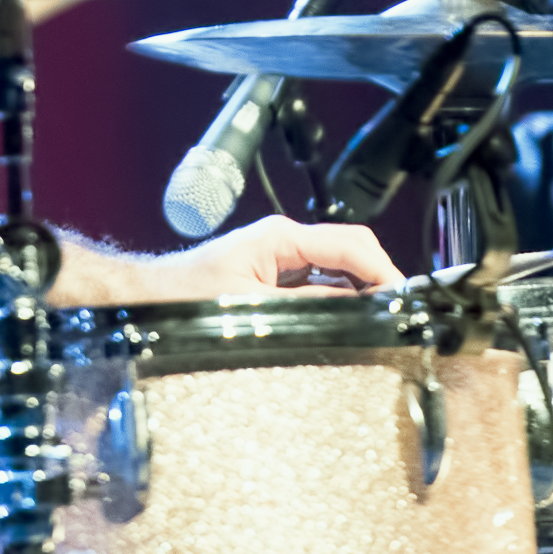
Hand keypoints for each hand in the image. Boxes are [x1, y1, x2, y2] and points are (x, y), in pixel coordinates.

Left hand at [138, 216, 402, 300]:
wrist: (153, 297)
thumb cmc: (188, 294)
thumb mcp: (251, 308)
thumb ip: (305, 307)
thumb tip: (352, 310)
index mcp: (281, 237)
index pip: (348, 244)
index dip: (380, 269)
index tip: (399, 295)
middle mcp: (286, 240)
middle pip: (351, 248)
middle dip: (378, 275)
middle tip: (396, 310)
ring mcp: (283, 255)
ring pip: (339, 264)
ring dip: (362, 287)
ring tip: (380, 316)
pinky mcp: (279, 272)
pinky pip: (322, 279)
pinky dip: (343, 295)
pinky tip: (351, 316)